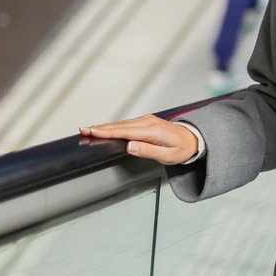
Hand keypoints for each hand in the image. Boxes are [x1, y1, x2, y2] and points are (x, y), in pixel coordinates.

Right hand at [79, 115, 198, 164]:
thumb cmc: (182, 149)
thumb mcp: (168, 156)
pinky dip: (113, 126)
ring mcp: (147, 120)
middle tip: (82, 129)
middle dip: (100, 128)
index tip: (91, 131)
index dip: (106, 132)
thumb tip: (130, 146)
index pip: (125, 131)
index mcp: (152, 131)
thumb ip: (148, 151)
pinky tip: (104, 128)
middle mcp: (148, 122)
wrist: (193, 139)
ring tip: (88, 129)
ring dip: (104, 126)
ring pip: (121, 124)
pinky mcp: (145, 121)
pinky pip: (126, 124)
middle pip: (119, 126)